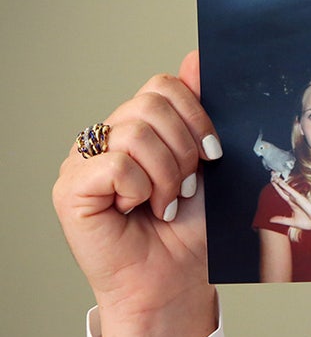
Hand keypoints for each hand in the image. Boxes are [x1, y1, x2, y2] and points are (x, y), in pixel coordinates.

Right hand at [52, 51, 221, 336]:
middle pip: (151, 103)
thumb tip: (197, 56)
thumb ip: (199, 111)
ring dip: (167, 174)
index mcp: (138, 126)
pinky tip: (139, 210)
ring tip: (166, 202)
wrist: (177, 280)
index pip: (163, 85)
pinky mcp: (71, 188)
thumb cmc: (191, 228)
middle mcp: (107, 138)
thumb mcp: (207, 162)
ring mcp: (84, 161)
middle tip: (187, 184)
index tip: (212, 152)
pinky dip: (141, 188)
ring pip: (135, 133)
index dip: (196, 114)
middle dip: (184, 148)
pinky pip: (115, 164)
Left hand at [268, 175, 310, 234]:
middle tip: (271, 174)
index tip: (272, 182)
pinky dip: (285, 187)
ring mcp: (297, 198)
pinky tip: (280, 183)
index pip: (282, 194)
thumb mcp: (292, 222)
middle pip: (283, 188)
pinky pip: (292, 191)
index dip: (277, 188)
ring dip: (279, 182)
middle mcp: (294, 199)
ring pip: (286, 188)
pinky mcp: (300, 199)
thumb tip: (271, 220)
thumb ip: (281, 220)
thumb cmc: (309, 222)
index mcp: (293, 204)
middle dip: (277, 182)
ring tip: (273, 175)